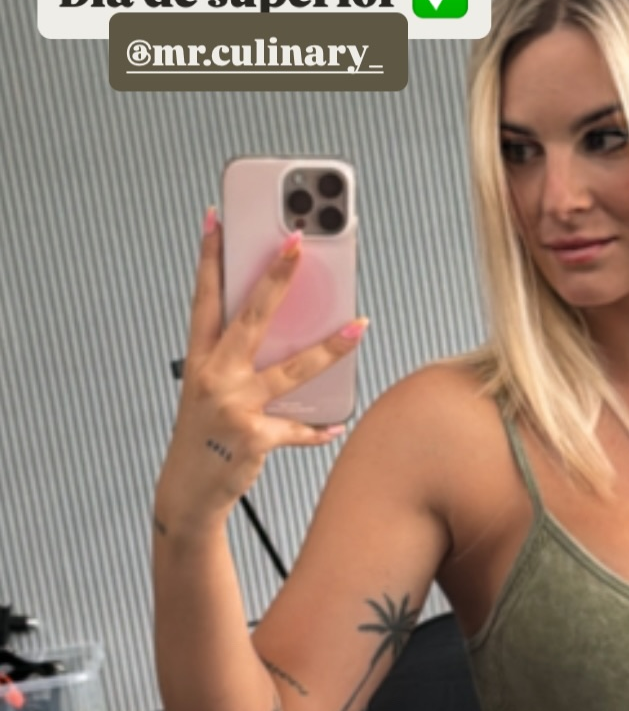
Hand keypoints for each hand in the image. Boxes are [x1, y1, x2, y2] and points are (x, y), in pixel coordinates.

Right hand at [159, 210, 366, 524]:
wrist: (188, 490)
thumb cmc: (204, 435)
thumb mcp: (209, 390)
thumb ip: (239, 360)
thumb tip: (289, 333)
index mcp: (200, 359)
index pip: (205, 298)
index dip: (210, 258)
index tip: (217, 220)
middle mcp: (214, 376)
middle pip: (251, 317)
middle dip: (276, 277)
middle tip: (297, 242)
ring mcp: (234, 406)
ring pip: (290, 368)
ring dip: (329, 347)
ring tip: (358, 326)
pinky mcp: (253, 436)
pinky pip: (297, 426)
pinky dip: (318, 428)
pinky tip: (336, 423)